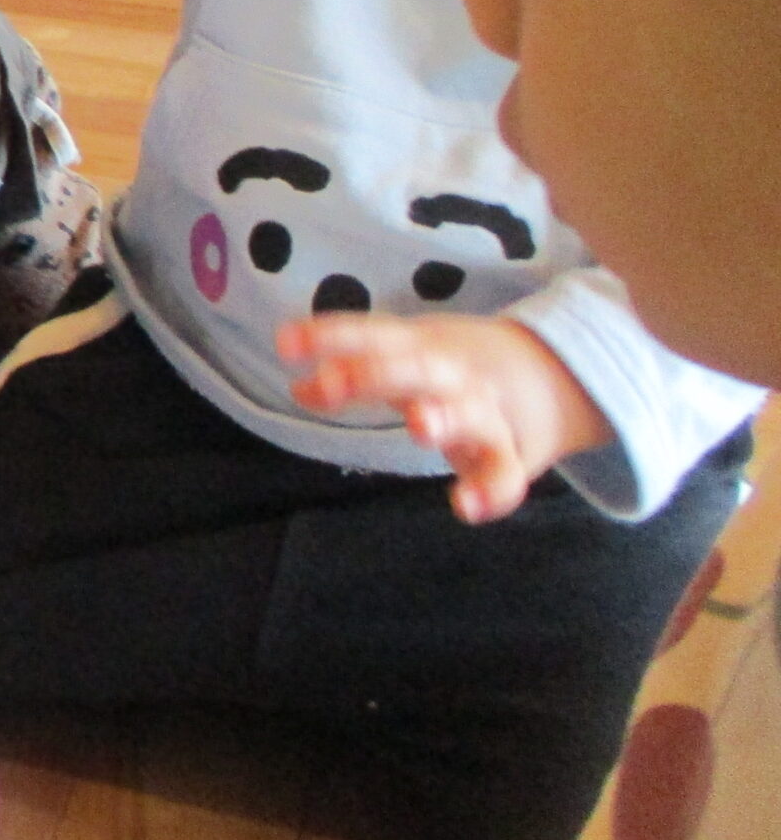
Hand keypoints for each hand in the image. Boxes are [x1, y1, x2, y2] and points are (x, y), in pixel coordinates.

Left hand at [279, 312, 612, 521]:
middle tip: (334, 381)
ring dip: (442, 417)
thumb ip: (353, 373)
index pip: (372, 333)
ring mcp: (486, 413)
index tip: (284, 343)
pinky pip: (504, 475)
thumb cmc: (452, 370)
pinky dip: (491, 491)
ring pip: (466, 414)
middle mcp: (453, 373)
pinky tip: (466, 507)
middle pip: (415, 368)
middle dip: (375, 372)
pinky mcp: (511, 456)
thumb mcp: (403, 360)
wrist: (555, 372)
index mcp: (421, 344)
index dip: (329, 336)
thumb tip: (298, 387)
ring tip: (419, 427)